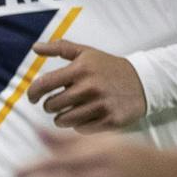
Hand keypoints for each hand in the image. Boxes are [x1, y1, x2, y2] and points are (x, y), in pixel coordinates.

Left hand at [26, 39, 146, 131]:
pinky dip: (80, 125)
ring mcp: (100, 105)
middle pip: (51, 106)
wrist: (144, 82)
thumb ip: (60, 48)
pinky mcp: (109, 120)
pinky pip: (80, 129)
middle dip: (51, 106)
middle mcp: (90, 87)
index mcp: (81, 69)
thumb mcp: (86, 53)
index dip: (33, 93)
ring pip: (63, 121)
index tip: (33, 97)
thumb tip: (34, 47)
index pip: (43, 84)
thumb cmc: (108, 68)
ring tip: (71, 110)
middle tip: (59, 102)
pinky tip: (87, 116)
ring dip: (62, 118)